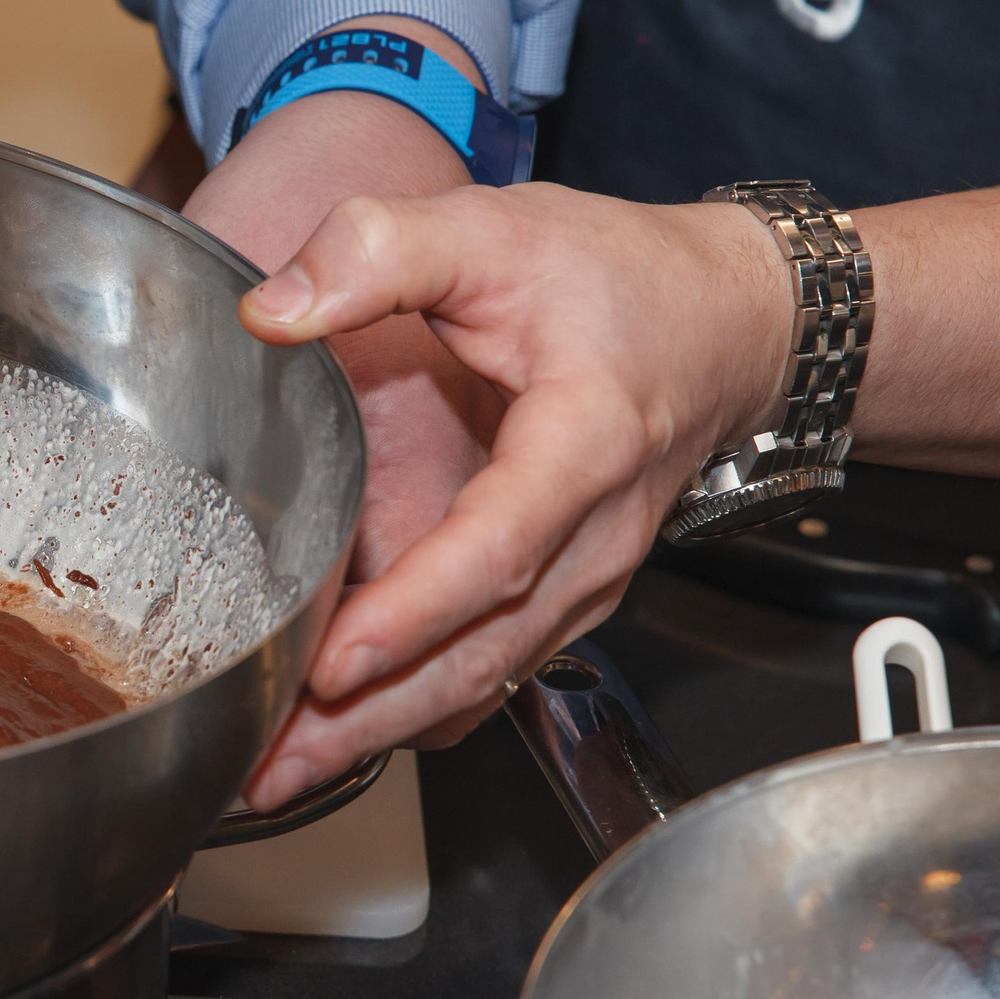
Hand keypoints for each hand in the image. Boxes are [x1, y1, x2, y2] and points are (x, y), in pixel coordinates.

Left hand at [239, 183, 790, 799]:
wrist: (729, 323)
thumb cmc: (621, 278)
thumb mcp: (495, 229)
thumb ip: (379, 250)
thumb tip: (272, 309)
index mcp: (585, 444)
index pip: (497, 549)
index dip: (413, 612)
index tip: (334, 659)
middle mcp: (596, 536)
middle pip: (483, 650)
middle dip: (372, 716)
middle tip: (271, 761)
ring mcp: (584, 581)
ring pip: (484, 679)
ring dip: (382, 732)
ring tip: (279, 769)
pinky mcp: (562, 598)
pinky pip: (489, 671)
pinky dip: (414, 711)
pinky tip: (337, 734)